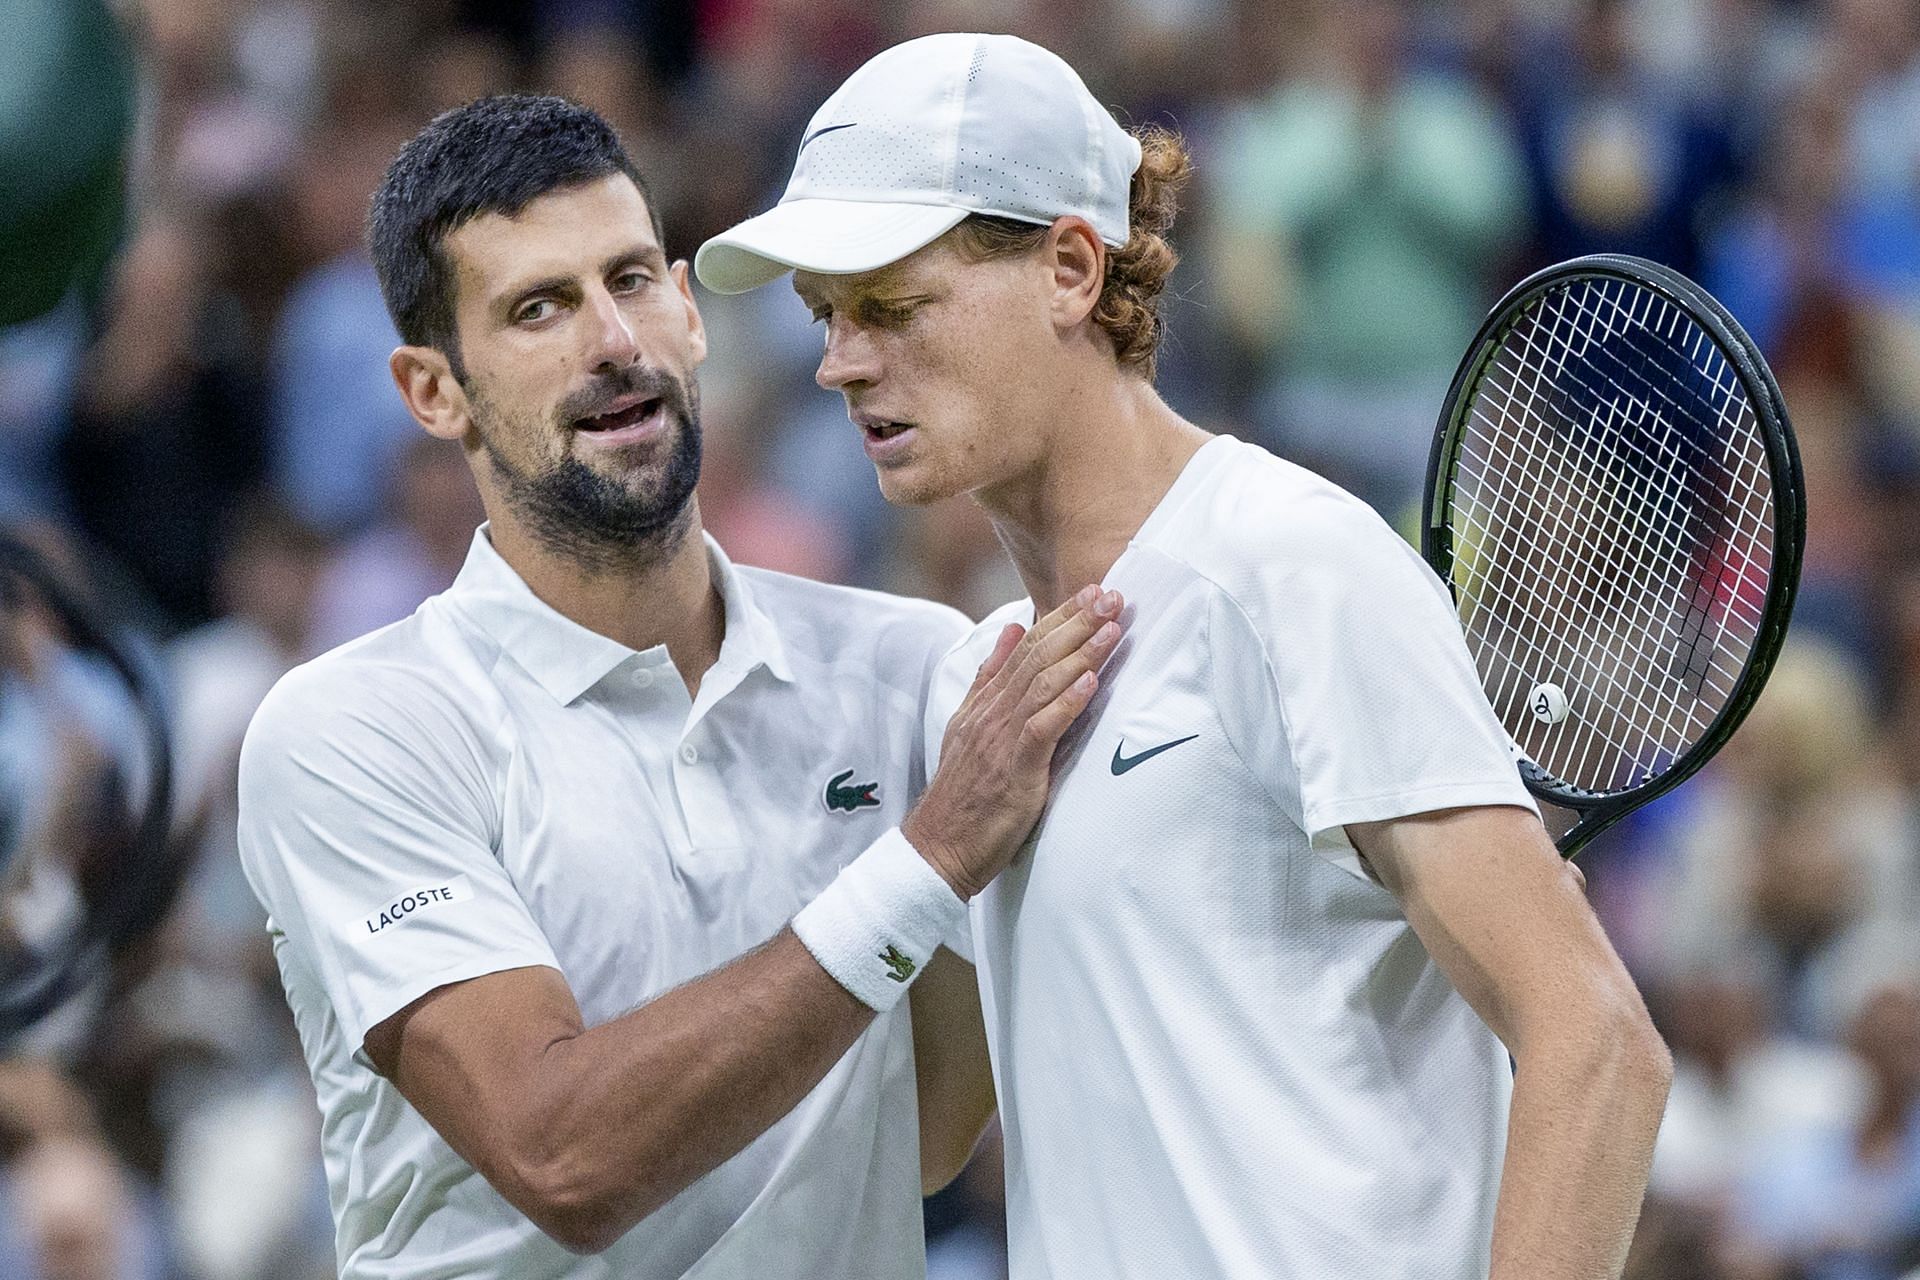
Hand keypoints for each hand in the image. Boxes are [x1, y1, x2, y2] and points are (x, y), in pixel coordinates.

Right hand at [905, 585, 1123, 898]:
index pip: (1025, 647)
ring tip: (1110, 628)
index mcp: (984, 703)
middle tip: (1109, 594)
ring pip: (1042, 684)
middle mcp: (991, 714)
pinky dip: (1067, 702)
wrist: (938, 847)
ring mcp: (1000, 739)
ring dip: (1080, 653)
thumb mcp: (970, 726)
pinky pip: (1041, 727)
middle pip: (1037, 656)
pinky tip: (1090, 682)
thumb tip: (1012, 630)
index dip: (1059, 617)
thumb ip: (990, 678)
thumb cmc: (964, 795)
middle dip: (1076, 622)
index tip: (1091, 592)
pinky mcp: (1013, 769)